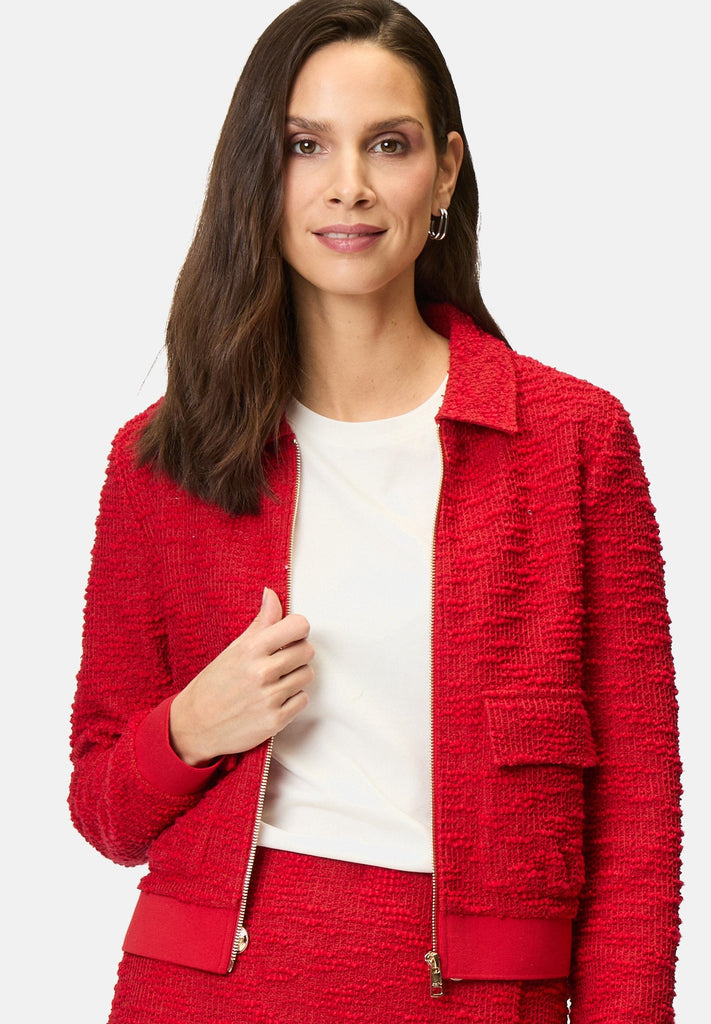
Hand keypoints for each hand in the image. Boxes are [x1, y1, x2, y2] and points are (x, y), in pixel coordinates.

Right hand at [169, 588, 313, 765]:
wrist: (194, 726)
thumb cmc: (213, 685)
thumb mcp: (234, 649)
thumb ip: (261, 622)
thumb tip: (272, 595)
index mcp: (251, 649)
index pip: (299, 626)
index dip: (297, 629)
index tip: (289, 635)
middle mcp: (262, 672)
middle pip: (307, 650)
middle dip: (297, 653)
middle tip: (281, 660)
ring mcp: (270, 698)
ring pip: (307, 675)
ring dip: (295, 677)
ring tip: (275, 680)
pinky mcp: (275, 721)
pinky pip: (303, 700)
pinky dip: (293, 699)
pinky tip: (275, 698)